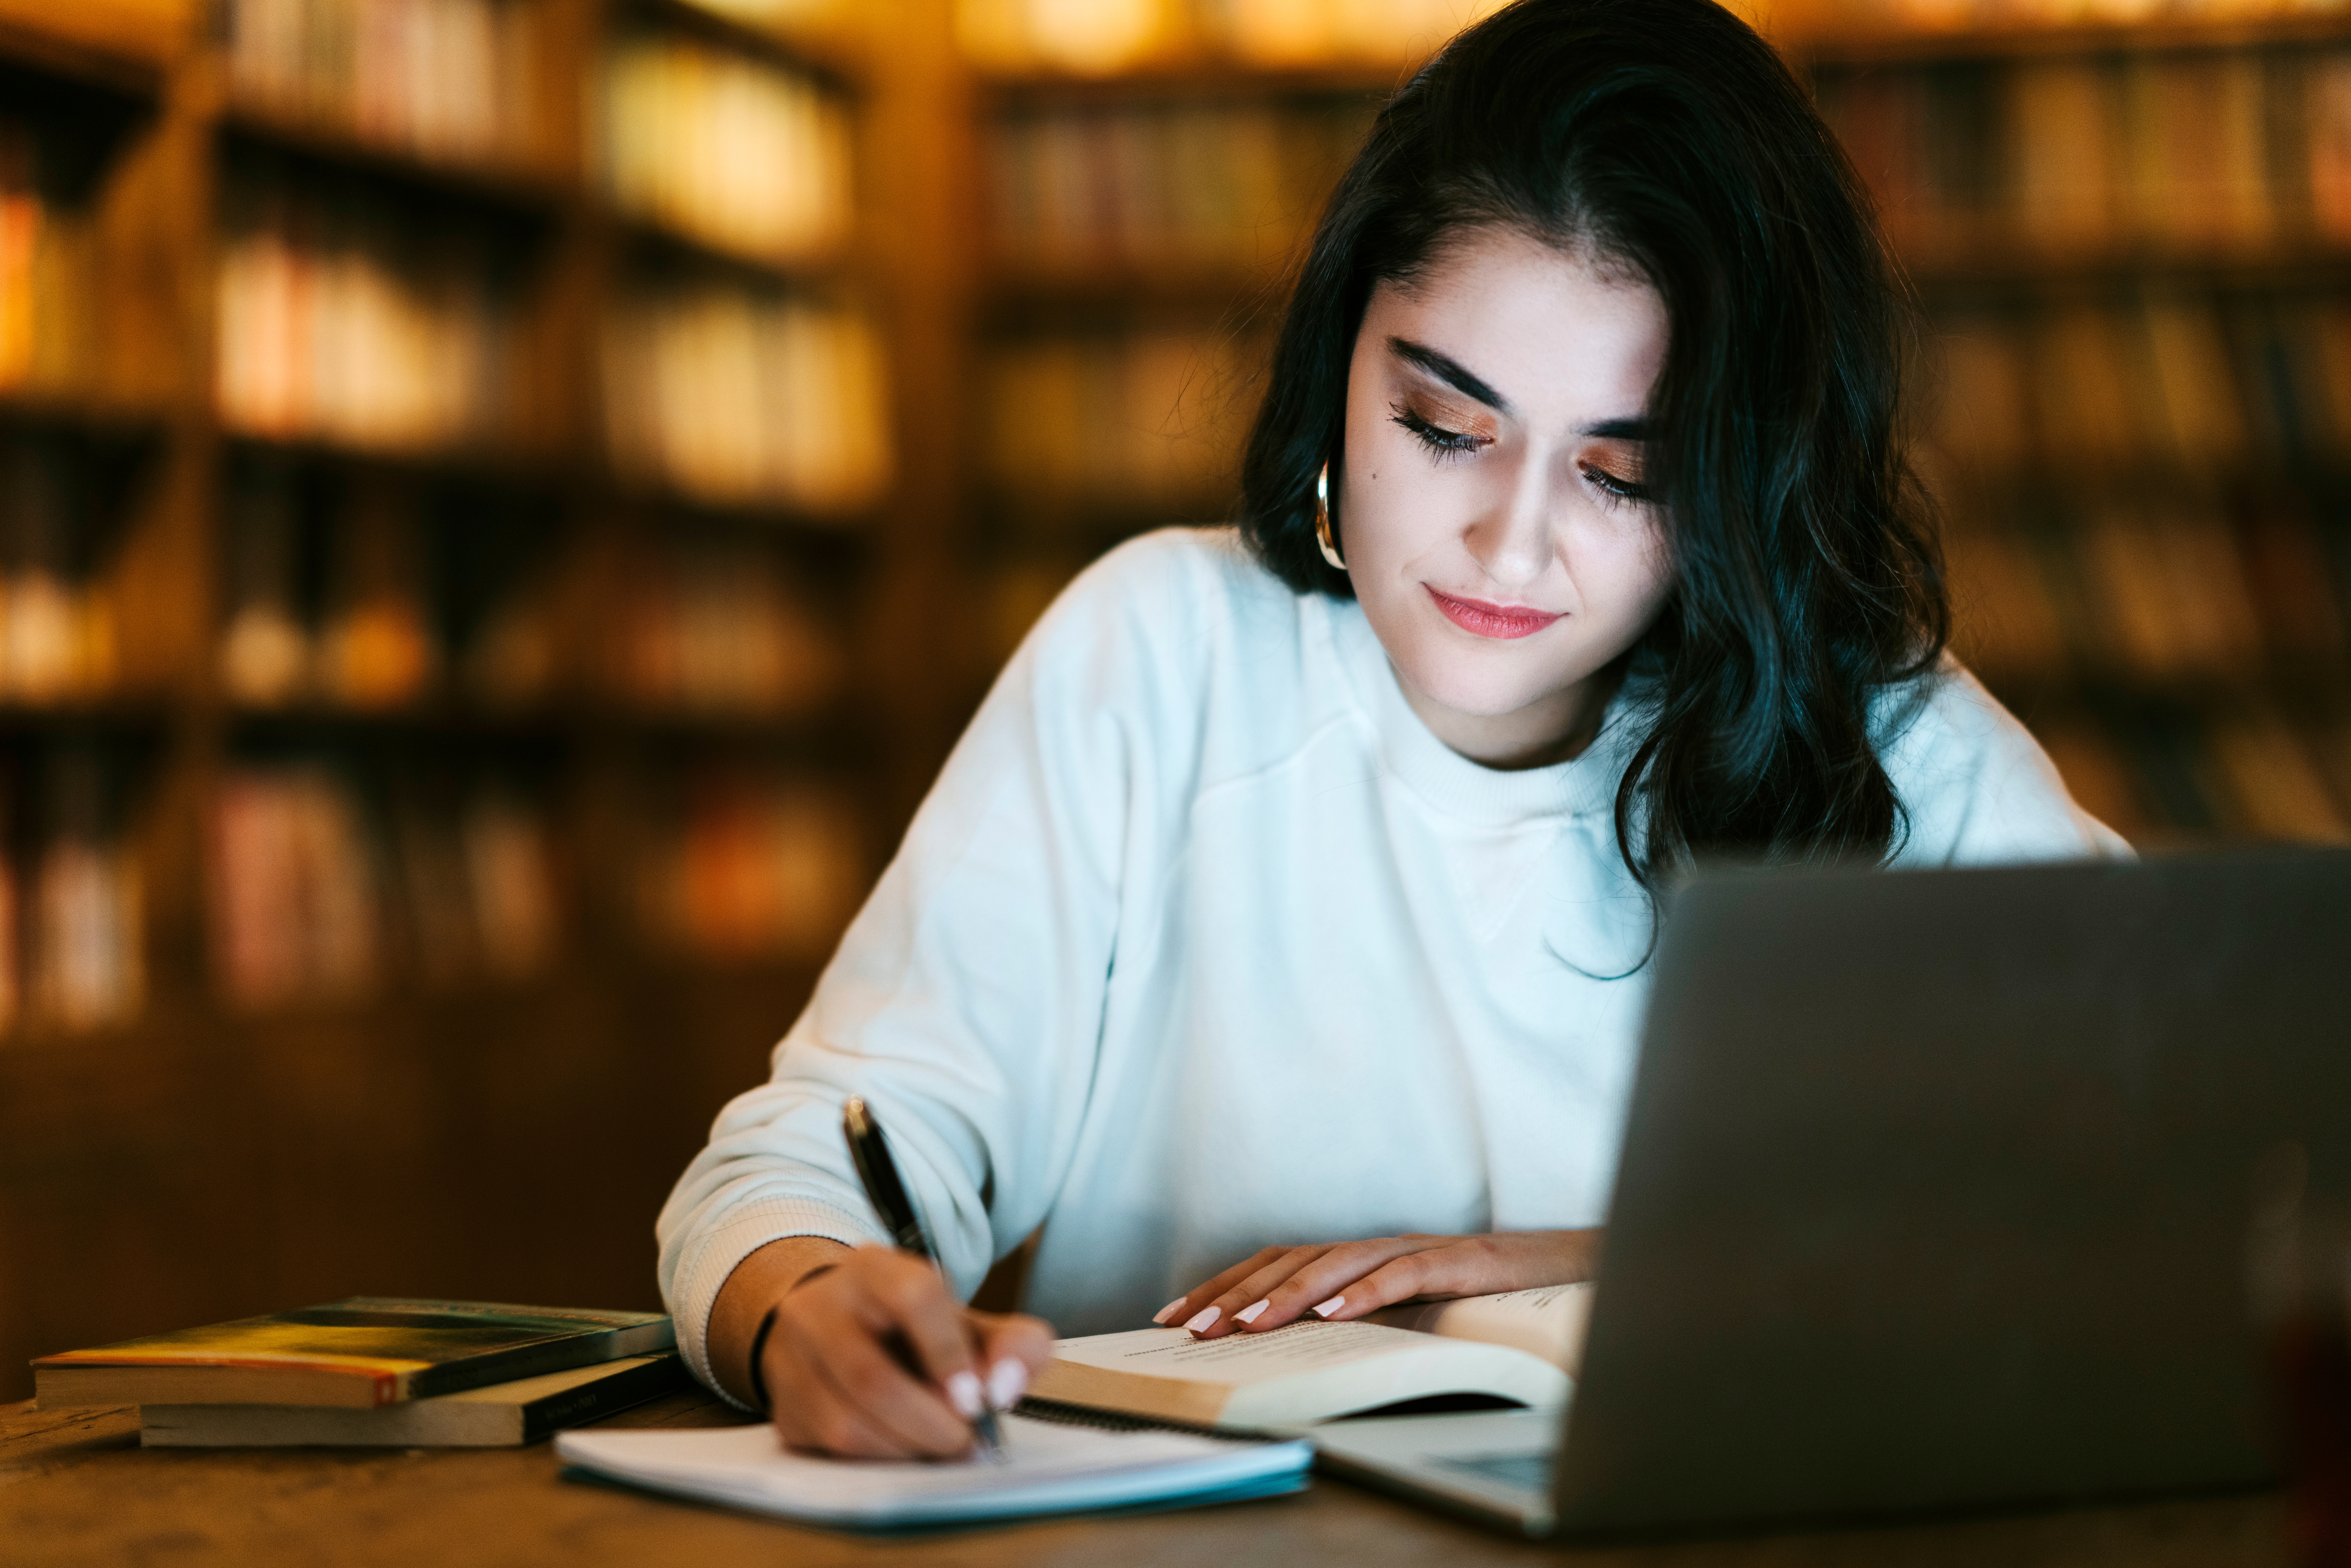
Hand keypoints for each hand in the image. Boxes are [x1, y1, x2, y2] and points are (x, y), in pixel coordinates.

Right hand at [711, 1236, 1055, 1458]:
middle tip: (967, 1440)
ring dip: (908, 1448)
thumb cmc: (914, 1331)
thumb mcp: (968, 1323)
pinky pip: (831, 1449)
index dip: (948, 1352)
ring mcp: (793, 1359)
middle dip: (932, 1423)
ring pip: (848, 1423)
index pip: (913, 1295)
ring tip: (941, 1446)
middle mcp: (821, 1307)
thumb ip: (1012, 1345)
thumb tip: (1005, 1387)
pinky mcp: (785, 1408)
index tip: (979, 1398)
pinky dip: (880, 1460)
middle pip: (873, 1377)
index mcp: (875, 1270)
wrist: (838, 1329)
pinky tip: (905, 1449)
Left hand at [1158, 1229, 1599, 1339]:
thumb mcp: (1408, 1311)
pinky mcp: (1460, 1262)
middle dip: (1234, 1292)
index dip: (1223, 1282)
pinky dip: (1364, 1293)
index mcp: (1362, 1257)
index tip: (1174, 1313)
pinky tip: (1329, 1315)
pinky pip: (1404, 1274)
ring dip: (1285, 1293)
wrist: (1573, 1270)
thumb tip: (1289, 1342)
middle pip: (1292, 1259)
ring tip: (1242, 1324)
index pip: (1276, 1261)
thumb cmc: (1483, 1295)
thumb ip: (1356, 1315)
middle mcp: (1380, 1245)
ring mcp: (1419, 1249)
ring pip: (1338, 1263)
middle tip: (1190, 1326)